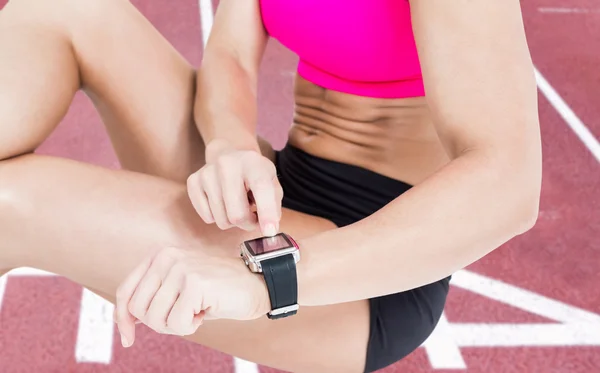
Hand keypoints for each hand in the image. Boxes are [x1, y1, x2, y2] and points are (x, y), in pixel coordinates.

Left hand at [114, 247, 269, 347]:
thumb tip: (126, 321)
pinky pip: (176, 323)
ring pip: (155, 318)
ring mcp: (180, 268)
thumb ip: (154, 296)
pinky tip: (205, 312)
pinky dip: (190, 326)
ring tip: (196, 312)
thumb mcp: (180, 289)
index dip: (123, 319)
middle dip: (159, 323)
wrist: (257, 284)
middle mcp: (167, 257)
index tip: (128, 339)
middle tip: (183, 317)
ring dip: (177, 325)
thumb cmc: (218, 291)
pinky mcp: (194, 283)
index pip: (126, 292)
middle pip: (138, 309)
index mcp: (160, 256)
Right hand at [187, 139, 282, 235]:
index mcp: (253, 163)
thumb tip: (269, 229)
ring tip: (238, 205)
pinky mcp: (193, 181)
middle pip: (237, 214)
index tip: (270, 231)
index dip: (267, 213)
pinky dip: (218, 217)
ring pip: (221, 219)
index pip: (261, 189)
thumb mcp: (272, 182)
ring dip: (233, 221)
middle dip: (248, 224)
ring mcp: (207, 172)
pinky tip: (223, 202)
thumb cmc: (253, 174)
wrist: (228, 155)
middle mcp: (227, 164)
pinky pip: (207, 217)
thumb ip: (274, 205)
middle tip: (253, 217)